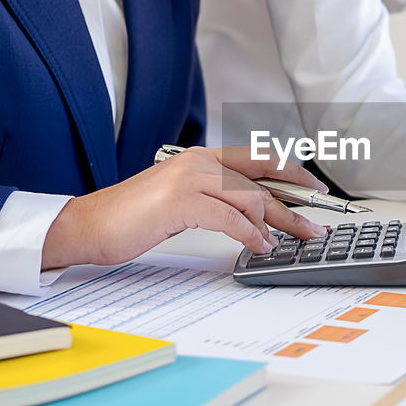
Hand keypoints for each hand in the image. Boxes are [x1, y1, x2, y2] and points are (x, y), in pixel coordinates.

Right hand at [41, 146, 328, 269]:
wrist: (89, 225)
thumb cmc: (131, 218)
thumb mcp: (179, 200)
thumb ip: (212, 199)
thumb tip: (250, 216)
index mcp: (199, 158)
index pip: (257, 159)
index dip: (291, 173)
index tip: (315, 189)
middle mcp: (198, 162)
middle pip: (261, 180)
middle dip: (295, 204)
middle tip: (315, 226)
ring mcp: (189, 179)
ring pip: (250, 198)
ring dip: (278, 223)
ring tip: (292, 241)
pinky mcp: (180, 201)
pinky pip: (229, 218)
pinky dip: (250, 234)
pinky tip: (260, 247)